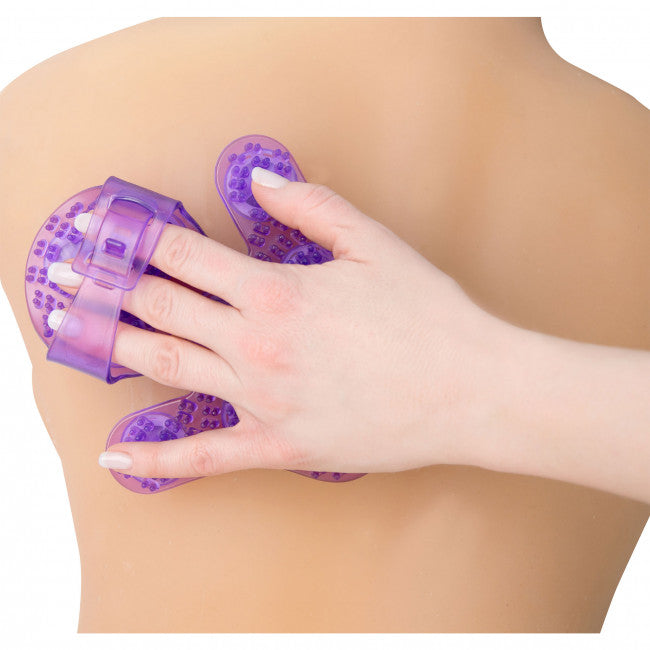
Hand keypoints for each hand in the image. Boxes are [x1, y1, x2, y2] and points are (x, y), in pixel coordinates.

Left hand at [100, 168, 505, 478]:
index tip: (114, 230)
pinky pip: (206, 457)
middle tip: (68, 275)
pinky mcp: (279, 447)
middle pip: (164, 309)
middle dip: (111, 287)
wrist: (469, 389)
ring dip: (118, 346)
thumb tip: (258, 182)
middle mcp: (257, 347)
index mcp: (278, 293)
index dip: (145, 240)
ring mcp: (263, 401)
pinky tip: (117, 458)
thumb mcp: (375, 244)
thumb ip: (311, 206)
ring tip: (77, 333)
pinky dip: (159, 460)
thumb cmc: (427, 314)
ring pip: (169, 369)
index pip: (188, 257)